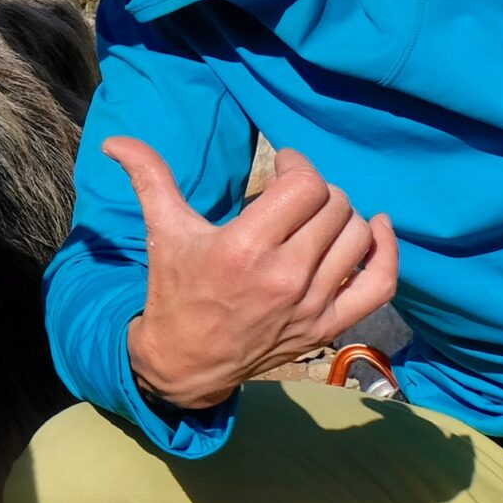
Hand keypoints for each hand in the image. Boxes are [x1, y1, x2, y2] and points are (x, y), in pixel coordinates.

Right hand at [109, 138, 398, 409]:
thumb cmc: (175, 290)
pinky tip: (376, 228)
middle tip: (293, 192)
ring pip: (358, 236)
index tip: (283, 164)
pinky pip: (380, 283)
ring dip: (343, 214)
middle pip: (334, 206)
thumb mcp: (163, 231)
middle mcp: (284, 276)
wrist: (185, 362)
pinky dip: (387, 251)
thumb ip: (148, 178)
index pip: (304, 186)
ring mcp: (312, 305)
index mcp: (244, 247)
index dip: (298, 164)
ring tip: (317, 213)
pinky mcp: (329, 326)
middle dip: (315, 188)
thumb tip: (115, 140)